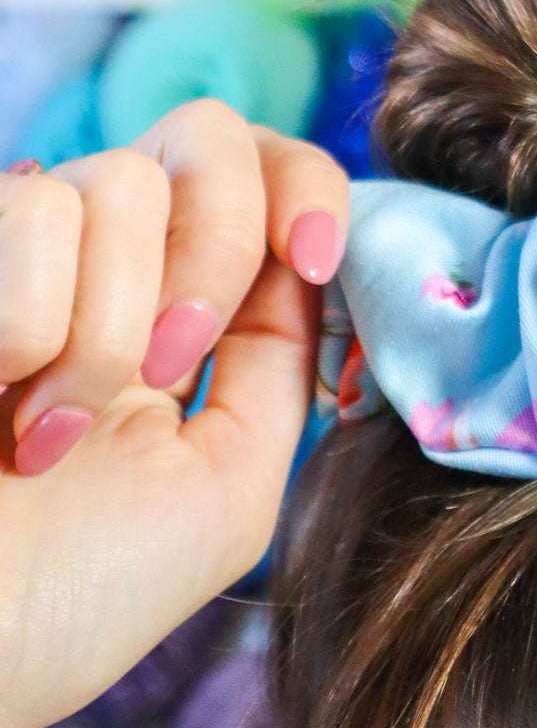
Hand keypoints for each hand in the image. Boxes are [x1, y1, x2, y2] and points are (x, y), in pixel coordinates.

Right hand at [0, 102, 348, 727]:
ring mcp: (31, 244)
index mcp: (190, 298)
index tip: (316, 257)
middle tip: (170, 363)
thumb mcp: (230, 483)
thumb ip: (285, 362)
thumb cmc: (81, 594)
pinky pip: (35, 209)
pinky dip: (29, 325)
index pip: (270, 165)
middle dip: (219, 242)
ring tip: (51, 435)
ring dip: (106, 331)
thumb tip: (313, 256)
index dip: (308, 186)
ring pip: (122, 181)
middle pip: (209, 133)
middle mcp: (111, 250)